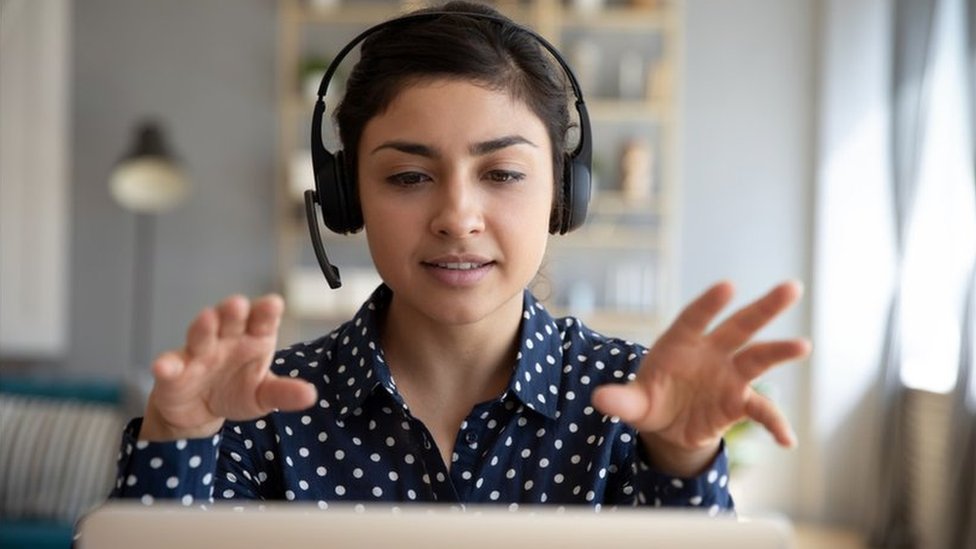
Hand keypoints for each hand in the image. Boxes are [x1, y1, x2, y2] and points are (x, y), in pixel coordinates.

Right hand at [139, 294, 316, 440]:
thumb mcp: (264, 396)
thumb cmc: (238, 391)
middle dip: (233, 310)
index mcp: (254, 338)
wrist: (201, 412)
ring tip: (207, 319)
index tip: (273, 304)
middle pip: (231, 319)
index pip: (263, 319)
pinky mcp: (174, 371)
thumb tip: (311, 396)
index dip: (266, 311)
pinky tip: (164, 367)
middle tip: (238, 304)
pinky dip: (166, 365)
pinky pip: (170, 365)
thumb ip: (285, 393)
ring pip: (201, 334)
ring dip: (203, 326)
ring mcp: (199, 352)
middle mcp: (227, 338)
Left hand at [591, 281, 809, 475]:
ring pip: (758, 359)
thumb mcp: (633, 403)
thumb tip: (599, 400)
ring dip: (779, 351)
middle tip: (792, 288)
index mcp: (681, 342)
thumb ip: (621, 401)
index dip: (710, 303)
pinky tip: (787, 440)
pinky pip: (761, 411)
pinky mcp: (739, 402)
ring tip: (803, 345)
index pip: (696, 318)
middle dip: (764, 308)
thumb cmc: (649, 400)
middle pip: (740, 326)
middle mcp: (711, 352)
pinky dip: (775, 423)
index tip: (727, 286)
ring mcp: (729, 375)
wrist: (667, 426)